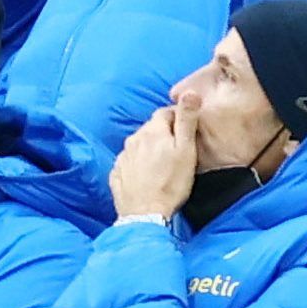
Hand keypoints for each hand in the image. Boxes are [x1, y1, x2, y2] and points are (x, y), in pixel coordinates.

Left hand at [110, 105, 196, 219]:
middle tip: (178, 149)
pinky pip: (129, 161)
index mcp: (153, 131)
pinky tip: (147, 175)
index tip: (188, 130)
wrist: (144, 215)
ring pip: (139, 144)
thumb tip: (189, 92)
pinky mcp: (117, 172)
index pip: (165, 112)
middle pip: (151, 128)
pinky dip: (138, 163)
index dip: (178, 118)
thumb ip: (187, 120)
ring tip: (163, 163)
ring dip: (150, 148)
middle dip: (164, 133)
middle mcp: (134, 139)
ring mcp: (123, 156)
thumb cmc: (171, 184)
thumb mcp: (186, 150)